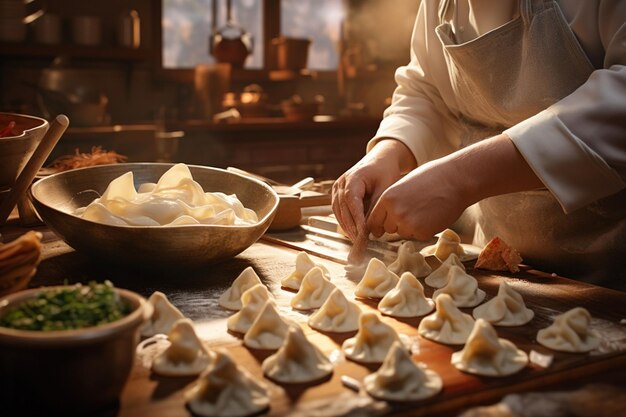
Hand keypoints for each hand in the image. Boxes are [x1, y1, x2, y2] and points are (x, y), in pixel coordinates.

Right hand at [332, 140, 414, 240]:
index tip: (362, 234)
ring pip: (338, 212)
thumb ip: (377, 207)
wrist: (380, 159)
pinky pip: (339, 210)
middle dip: (351, 227)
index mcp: (353, 178)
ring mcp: (337, 188)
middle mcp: (341, 183)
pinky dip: (345, 221)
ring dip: (346, 227)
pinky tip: (353, 231)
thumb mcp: (385, 188)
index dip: (356, 220)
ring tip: (356, 240)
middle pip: (342, 209)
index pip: (352, 202)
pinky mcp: (338, 194)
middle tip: (360, 243)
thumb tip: (373, 230)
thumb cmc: (384, 171)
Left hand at [366, 134, 543, 239]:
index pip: (373, 221)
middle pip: (387, 229)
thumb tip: (382, 221)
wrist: (456, 180)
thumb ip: (390, 202)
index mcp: (386, 199)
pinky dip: (423, 230)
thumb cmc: (430, 178)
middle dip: (396, 224)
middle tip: (412, 211)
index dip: (378, 224)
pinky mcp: (422, 233)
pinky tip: (432, 216)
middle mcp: (394, 213)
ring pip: (402, 233)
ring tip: (424, 210)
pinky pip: (416, 237)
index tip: (382, 227)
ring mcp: (408, 225)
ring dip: (409, 227)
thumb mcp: (402, 186)